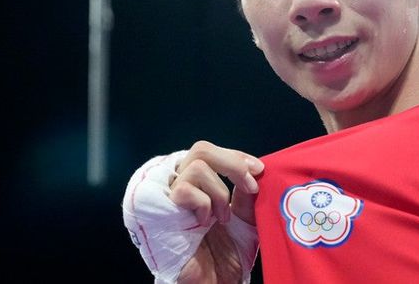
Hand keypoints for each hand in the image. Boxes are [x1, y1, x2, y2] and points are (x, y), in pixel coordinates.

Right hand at [171, 141, 263, 283]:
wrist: (214, 283)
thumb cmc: (226, 256)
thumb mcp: (247, 219)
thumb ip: (247, 194)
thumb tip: (253, 169)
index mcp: (200, 185)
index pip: (212, 153)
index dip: (236, 156)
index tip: (259, 169)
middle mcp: (182, 187)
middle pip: (201, 149)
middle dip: (232, 163)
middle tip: (249, 184)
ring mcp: (169, 199)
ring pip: (195, 166)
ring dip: (219, 192)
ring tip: (222, 218)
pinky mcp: (160, 212)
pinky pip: (183, 189)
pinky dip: (203, 204)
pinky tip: (204, 223)